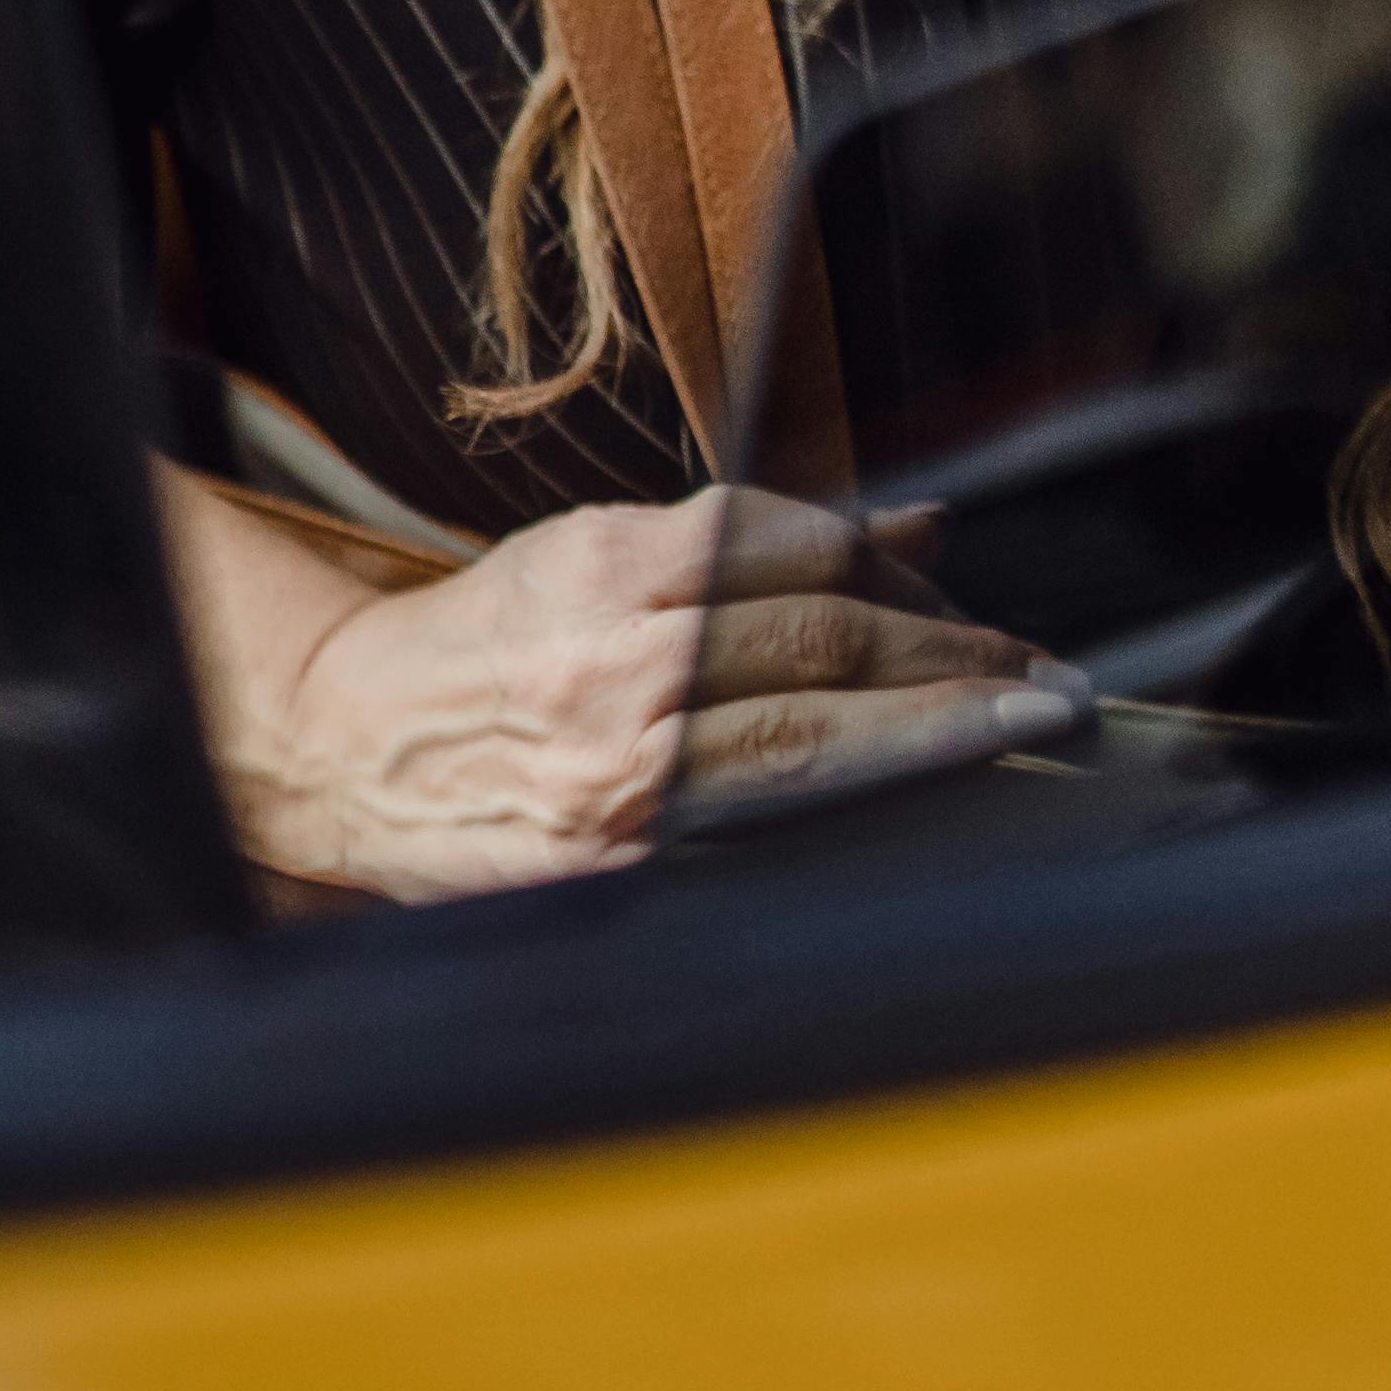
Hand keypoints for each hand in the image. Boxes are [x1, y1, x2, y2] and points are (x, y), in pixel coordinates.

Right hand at [234, 488, 1087, 904]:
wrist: (347, 750)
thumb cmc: (489, 643)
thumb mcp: (595, 553)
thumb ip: (747, 544)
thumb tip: (914, 531)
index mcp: (604, 565)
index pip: (788, 544)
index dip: (888, 560)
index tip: (958, 584)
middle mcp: (613, 666)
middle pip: (822, 641)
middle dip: (952, 653)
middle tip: (1044, 668)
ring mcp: (618, 775)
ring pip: (815, 739)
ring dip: (940, 729)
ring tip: (1026, 720)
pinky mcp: (616, 859)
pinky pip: (767, 823)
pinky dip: (858, 801)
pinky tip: (925, 799)